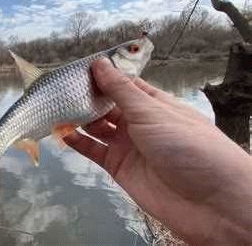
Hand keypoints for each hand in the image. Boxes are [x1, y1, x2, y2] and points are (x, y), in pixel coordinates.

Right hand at [64, 58, 251, 243]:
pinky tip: (63, 132)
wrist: (206, 201)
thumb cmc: (187, 146)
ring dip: (79, 118)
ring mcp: (127, 145)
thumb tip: (100, 63)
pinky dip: (77, 142)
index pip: (124, 84)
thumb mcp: (152, 112)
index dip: (103, 75)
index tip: (79, 67)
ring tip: (58, 108)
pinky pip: (93, 150)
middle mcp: (139, 122)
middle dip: (87, 97)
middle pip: (107, 105)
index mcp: (153, 104)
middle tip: (63, 88)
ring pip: (97, 127)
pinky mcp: (118, 166)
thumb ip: (121, 90)